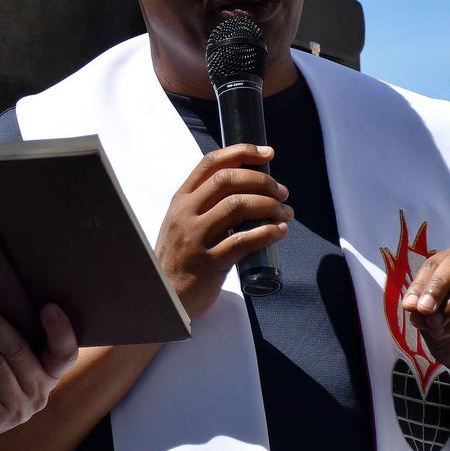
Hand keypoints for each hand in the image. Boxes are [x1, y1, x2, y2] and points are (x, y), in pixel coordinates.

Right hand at [155, 144, 291, 317]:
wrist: (164, 297)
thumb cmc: (179, 259)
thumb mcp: (181, 224)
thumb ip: (204, 206)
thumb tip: (248, 190)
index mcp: (181, 200)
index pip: (211, 163)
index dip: (242, 153)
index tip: (267, 153)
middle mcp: (186, 214)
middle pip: (228, 180)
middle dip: (262, 181)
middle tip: (282, 192)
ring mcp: (196, 238)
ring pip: (238, 206)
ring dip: (269, 206)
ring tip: (285, 213)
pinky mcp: (209, 263)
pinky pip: (243, 240)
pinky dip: (267, 232)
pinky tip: (279, 231)